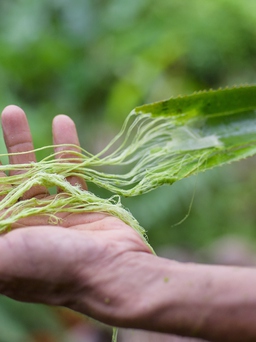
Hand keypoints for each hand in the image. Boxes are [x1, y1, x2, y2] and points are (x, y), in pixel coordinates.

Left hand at [0, 105, 151, 326]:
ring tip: (11, 112)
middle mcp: (27, 225)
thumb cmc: (53, 268)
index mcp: (7, 239)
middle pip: (5, 181)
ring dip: (23, 142)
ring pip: (34, 171)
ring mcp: (55, 213)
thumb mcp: (3, 258)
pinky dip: (66, 147)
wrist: (111, 273)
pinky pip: (70, 170)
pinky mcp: (82, 203)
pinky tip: (62, 121)